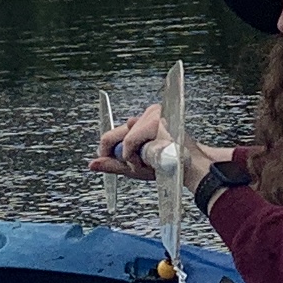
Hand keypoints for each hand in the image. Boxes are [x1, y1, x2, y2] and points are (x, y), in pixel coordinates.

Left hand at [91, 103, 237, 182]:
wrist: (191, 170)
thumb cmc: (167, 168)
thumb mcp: (135, 168)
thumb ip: (113, 164)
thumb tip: (91, 164)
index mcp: (144, 120)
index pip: (115, 134)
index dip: (113, 152)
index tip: (122, 164)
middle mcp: (148, 113)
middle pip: (112, 135)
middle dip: (121, 157)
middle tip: (138, 167)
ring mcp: (152, 114)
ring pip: (123, 140)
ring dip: (132, 159)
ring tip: (151, 164)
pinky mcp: (155, 120)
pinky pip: (131, 141)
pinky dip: (136, 155)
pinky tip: (153, 159)